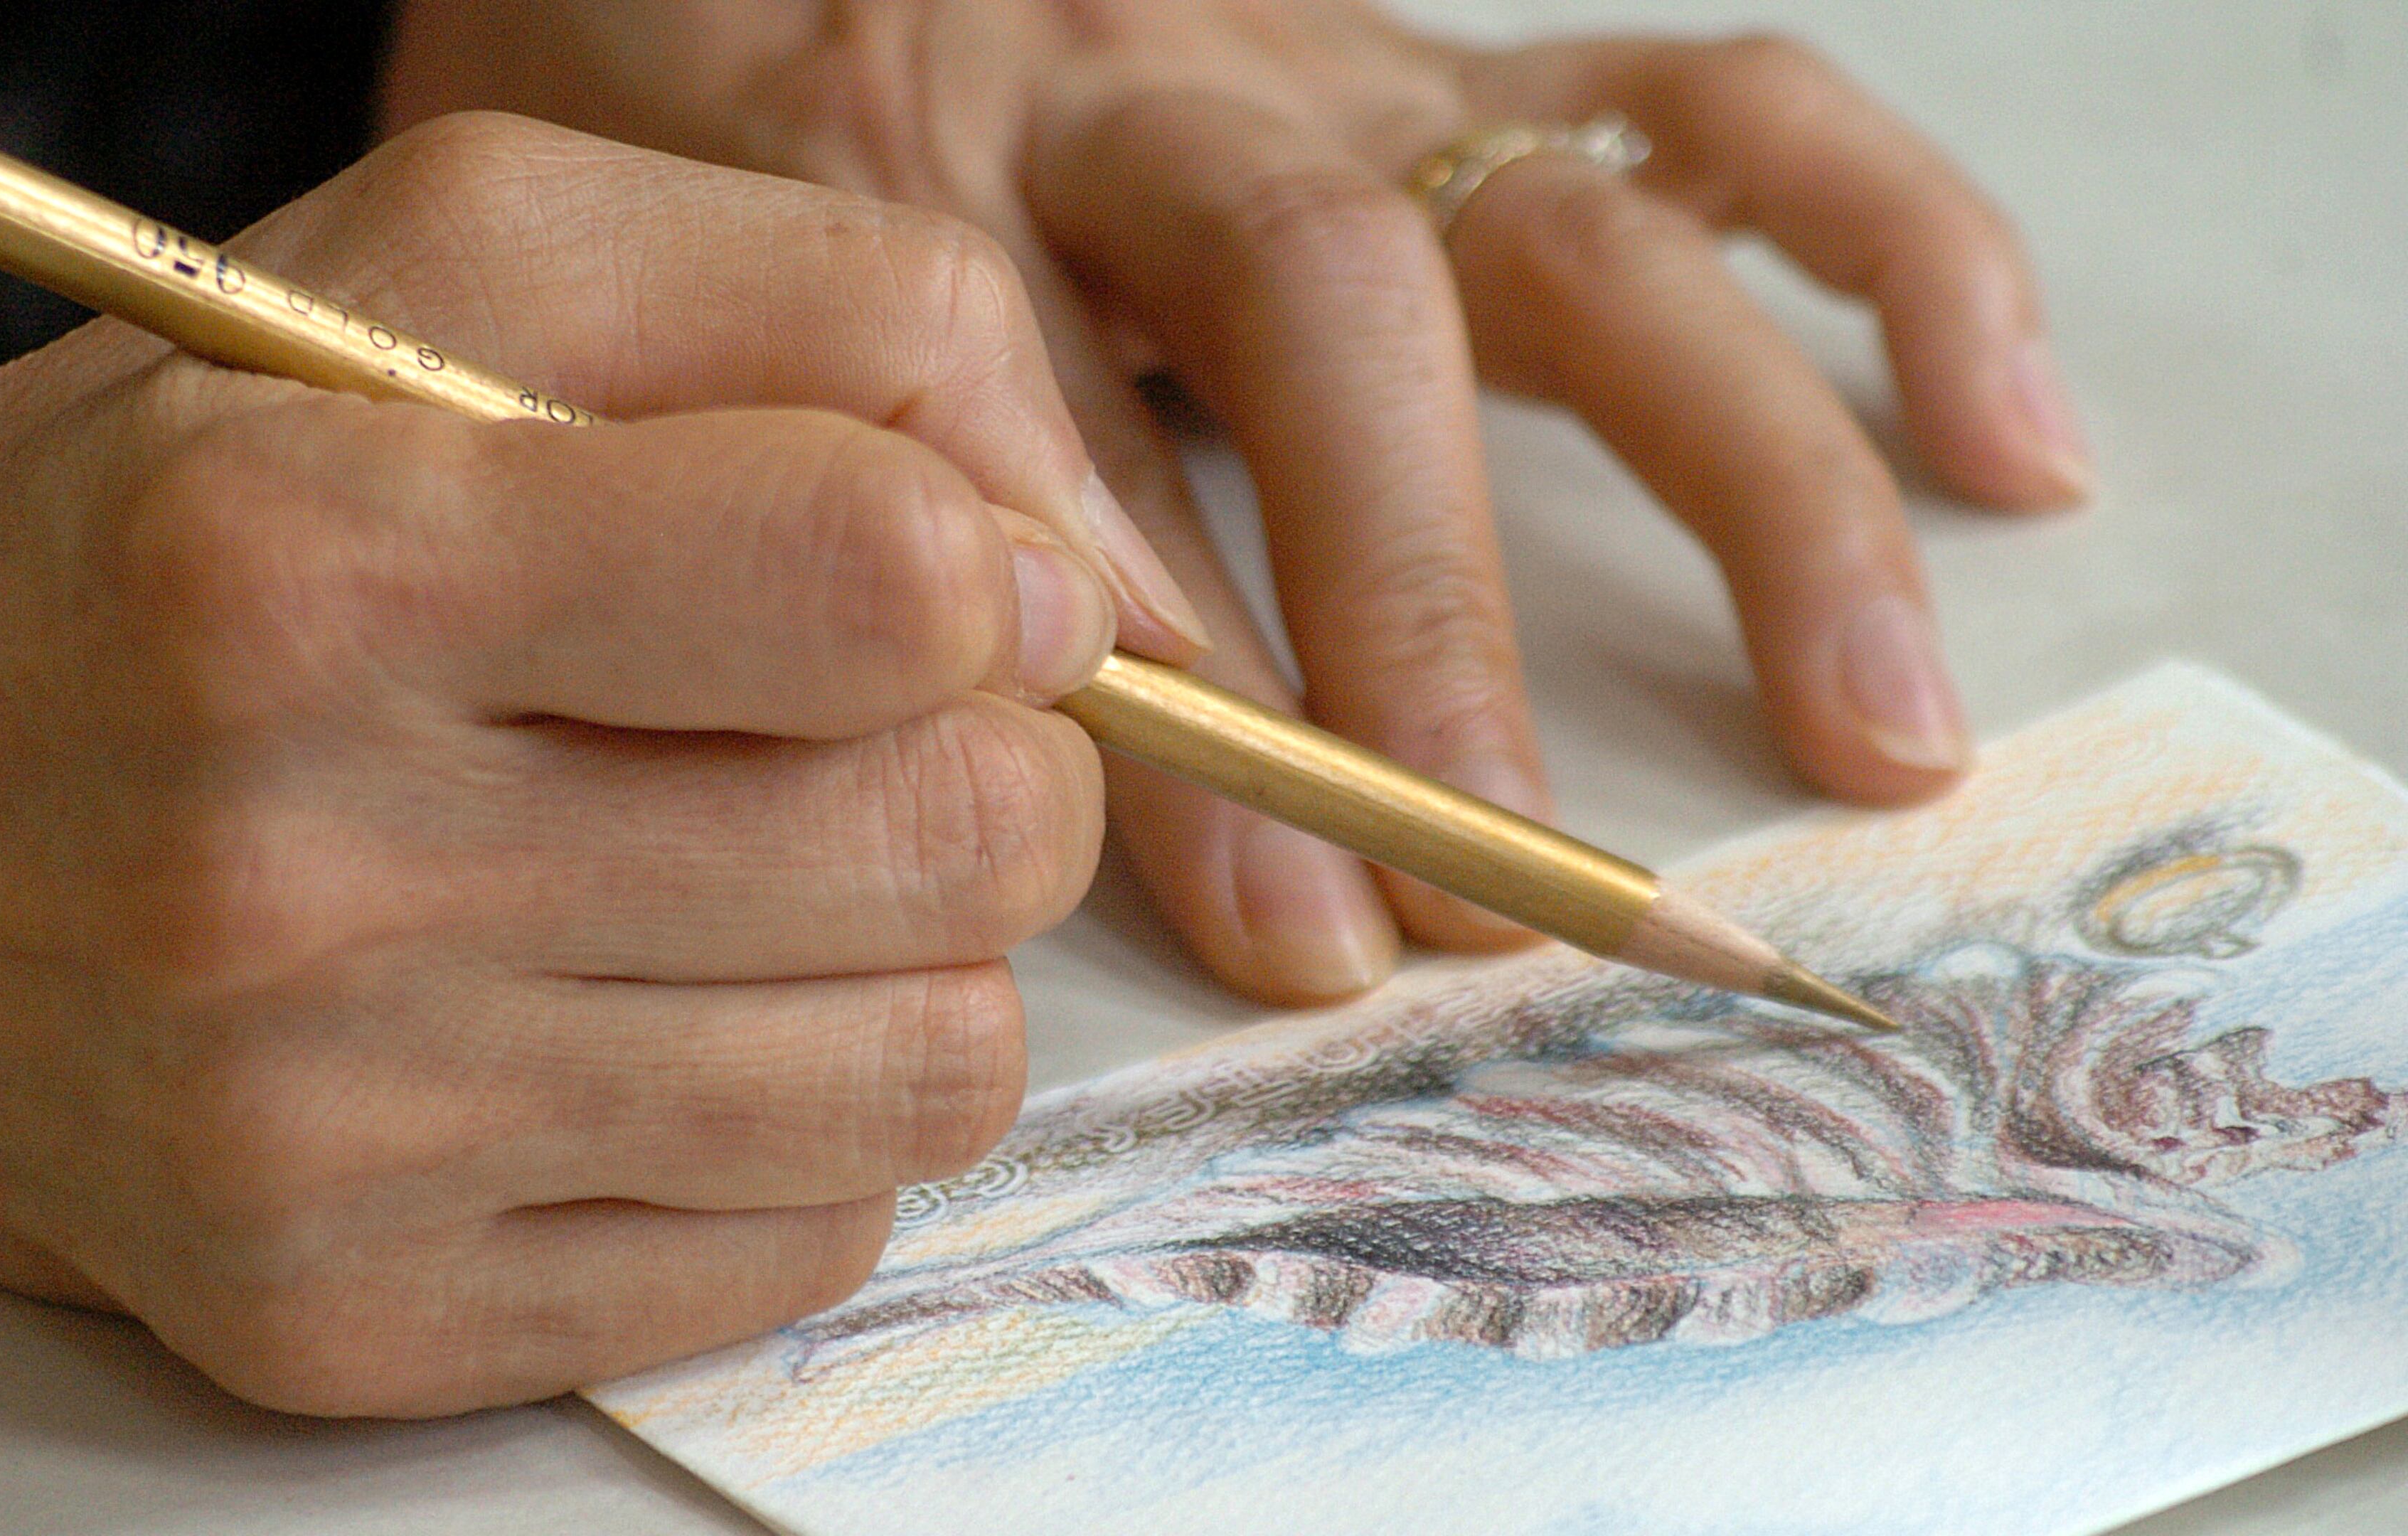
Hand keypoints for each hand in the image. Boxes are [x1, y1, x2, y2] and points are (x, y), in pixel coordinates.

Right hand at [0, 114, 1184, 1413]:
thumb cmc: (138, 531)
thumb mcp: (445, 271)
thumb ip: (820, 319)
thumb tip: (1072, 570)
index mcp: (319, 558)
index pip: (884, 577)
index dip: (1003, 571)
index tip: (958, 585)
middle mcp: (307, 872)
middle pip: (955, 839)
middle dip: (992, 765)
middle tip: (874, 733)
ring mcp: (332, 1138)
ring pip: (928, 1071)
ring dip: (920, 957)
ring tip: (770, 880)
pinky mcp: (357, 1320)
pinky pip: (804, 1249)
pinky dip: (803, 1127)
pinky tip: (667, 1023)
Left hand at [385, 3, 2090, 1001]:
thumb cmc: (682, 97)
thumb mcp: (665, 292)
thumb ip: (792, 481)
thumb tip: (1006, 761)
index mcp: (924, 148)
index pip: (1073, 439)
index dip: (1184, 691)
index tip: (1283, 917)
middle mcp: (1162, 86)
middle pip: (1333, 311)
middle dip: (1428, 613)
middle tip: (1488, 868)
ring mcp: (1340, 65)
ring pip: (1568, 226)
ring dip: (1751, 484)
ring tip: (1878, 719)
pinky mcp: (1458, 60)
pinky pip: (1712, 107)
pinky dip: (1883, 250)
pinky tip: (2002, 428)